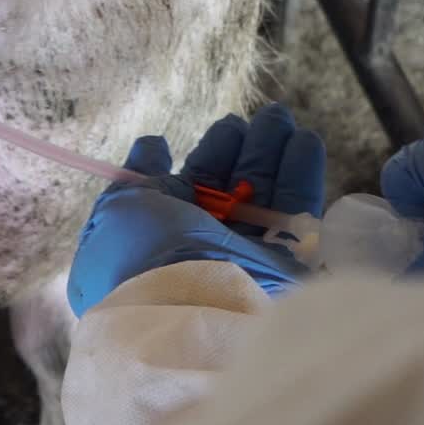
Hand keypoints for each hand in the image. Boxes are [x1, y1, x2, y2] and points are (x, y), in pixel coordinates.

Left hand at [67, 104, 325, 318]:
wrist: (182, 309)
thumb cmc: (139, 257)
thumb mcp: (119, 208)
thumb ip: (139, 175)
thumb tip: (153, 146)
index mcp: (162, 234)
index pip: (194, 188)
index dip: (212, 155)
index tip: (229, 126)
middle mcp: (204, 247)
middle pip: (234, 189)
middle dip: (249, 149)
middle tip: (270, 115)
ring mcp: (245, 257)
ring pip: (266, 197)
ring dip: (276, 154)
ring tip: (284, 118)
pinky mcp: (283, 266)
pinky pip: (294, 215)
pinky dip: (300, 176)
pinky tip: (305, 141)